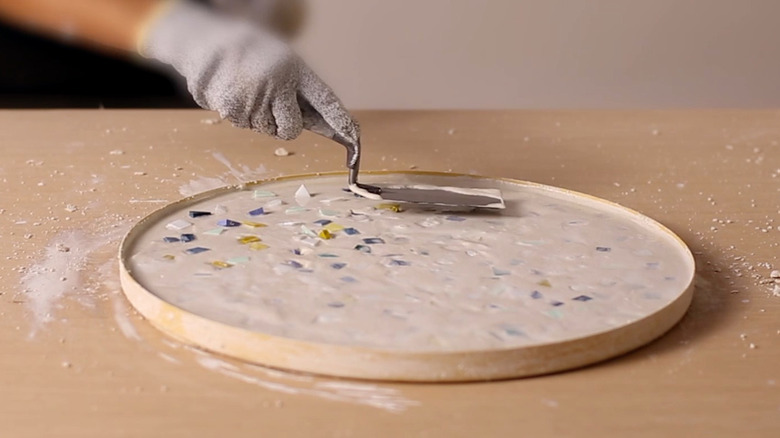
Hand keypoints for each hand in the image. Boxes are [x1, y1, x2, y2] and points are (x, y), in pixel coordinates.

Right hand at [140, 0, 358, 144]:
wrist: (209, 41)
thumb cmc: (255, 57)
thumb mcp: (284, 65)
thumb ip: (302, 94)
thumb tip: (330, 128)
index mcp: (297, 69)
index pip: (325, 100)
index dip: (339, 121)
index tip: (354, 139)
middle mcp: (278, 82)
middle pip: (291, 130)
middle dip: (284, 126)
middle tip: (272, 106)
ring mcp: (255, 95)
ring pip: (265, 129)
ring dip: (258, 117)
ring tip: (249, 90)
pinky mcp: (232, 107)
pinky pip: (243, 125)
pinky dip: (239, 115)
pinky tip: (234, 92)